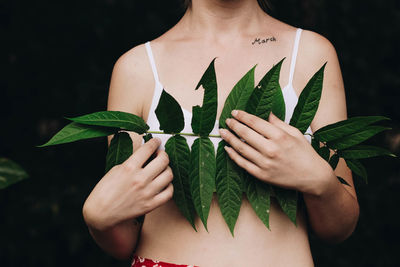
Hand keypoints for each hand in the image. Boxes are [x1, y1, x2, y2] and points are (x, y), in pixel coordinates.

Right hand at [82, 138, 173, 230]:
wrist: (100, 213)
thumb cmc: (105, 191)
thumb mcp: (116, 170)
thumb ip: (132, 161)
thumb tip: (146, 154)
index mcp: (129, 168)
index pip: (148, 149)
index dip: (155, 142)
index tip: (156, 141)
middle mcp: (140, 179)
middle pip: (163, 160)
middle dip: (163, 154)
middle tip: (160, 155)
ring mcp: (146, 193)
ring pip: (169, 175)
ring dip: (167, 169)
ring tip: (162, 169)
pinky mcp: (150, 205)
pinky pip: (169, 193)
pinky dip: (169, 186)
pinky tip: (164, 184)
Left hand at [219, 110, 334, 195]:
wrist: (312, 177)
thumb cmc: (305, 153)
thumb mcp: (295, 133)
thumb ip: (278, 123)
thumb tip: (266, 113)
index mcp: (280, 136)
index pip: (255, 122)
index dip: (242, 116)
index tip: (235, 112)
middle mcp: (271, 149)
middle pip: (245, 134)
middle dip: (233, 125)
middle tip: (227, 121)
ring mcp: (265, 163)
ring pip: (241, 148)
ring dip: (229, 139)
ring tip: (223, 132)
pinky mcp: (262, 175)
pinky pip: (243, 163)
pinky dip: (233, 155)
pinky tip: (227, 148)